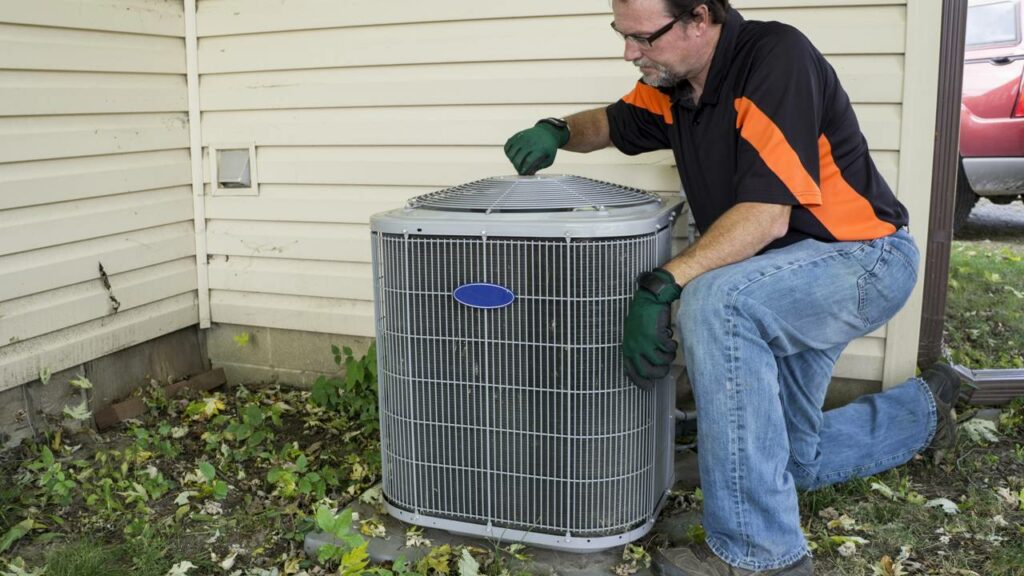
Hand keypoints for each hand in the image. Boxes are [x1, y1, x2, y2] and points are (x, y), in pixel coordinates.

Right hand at [503, 121, 568, 174]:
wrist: (547, 131)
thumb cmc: (548, 148)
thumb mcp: (549, 159)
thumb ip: (540, 167)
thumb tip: (529, 174)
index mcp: (540, 149)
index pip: (528, 161)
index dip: (524, 170)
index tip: (523, 174)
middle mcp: (530, 142)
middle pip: (518, 158)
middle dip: (517, 167)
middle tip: (520, 170)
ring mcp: (522, 138)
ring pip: (510, 153)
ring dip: (512, 161)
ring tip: (517, 162)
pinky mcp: (517, 135)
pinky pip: (507, 145)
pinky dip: (507, 152)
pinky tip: (513, 155)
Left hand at [622, 268, 681, 389]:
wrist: (650, 299)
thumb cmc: (643, 317)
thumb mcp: (634, 336)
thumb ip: (637, 351)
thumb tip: (645, 371)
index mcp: (627, 348)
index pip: (630, 372)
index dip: (640, 382)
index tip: (649, 387)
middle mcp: (634, 347)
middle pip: (648, 372)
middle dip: (660, 372)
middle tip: (665, 367)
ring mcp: (644, 342)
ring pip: (661, 361)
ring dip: (668, 357)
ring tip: (668, 349)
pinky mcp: (656, 336)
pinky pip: (668, 349)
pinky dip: (672, 346)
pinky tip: (671, 339)